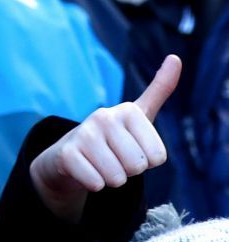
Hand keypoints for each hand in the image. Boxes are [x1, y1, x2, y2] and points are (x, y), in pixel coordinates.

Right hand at [29, 56, 177, 222]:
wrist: (68, 154)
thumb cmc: (112, 137)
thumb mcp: (138, 115)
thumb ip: (159, 89)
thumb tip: (175, 57)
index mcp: (127, 110)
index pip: (157, 157)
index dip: (147, 161)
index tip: (132, 149)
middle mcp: (104, 117)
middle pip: (137, 166)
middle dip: (128, 171)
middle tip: (114, 159)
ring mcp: (83, 134)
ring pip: (116, 177)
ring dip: (110, 179)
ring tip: (99, 164)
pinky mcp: (66, 154)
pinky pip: (95, 183)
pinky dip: (93, 184)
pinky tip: (85, 172)